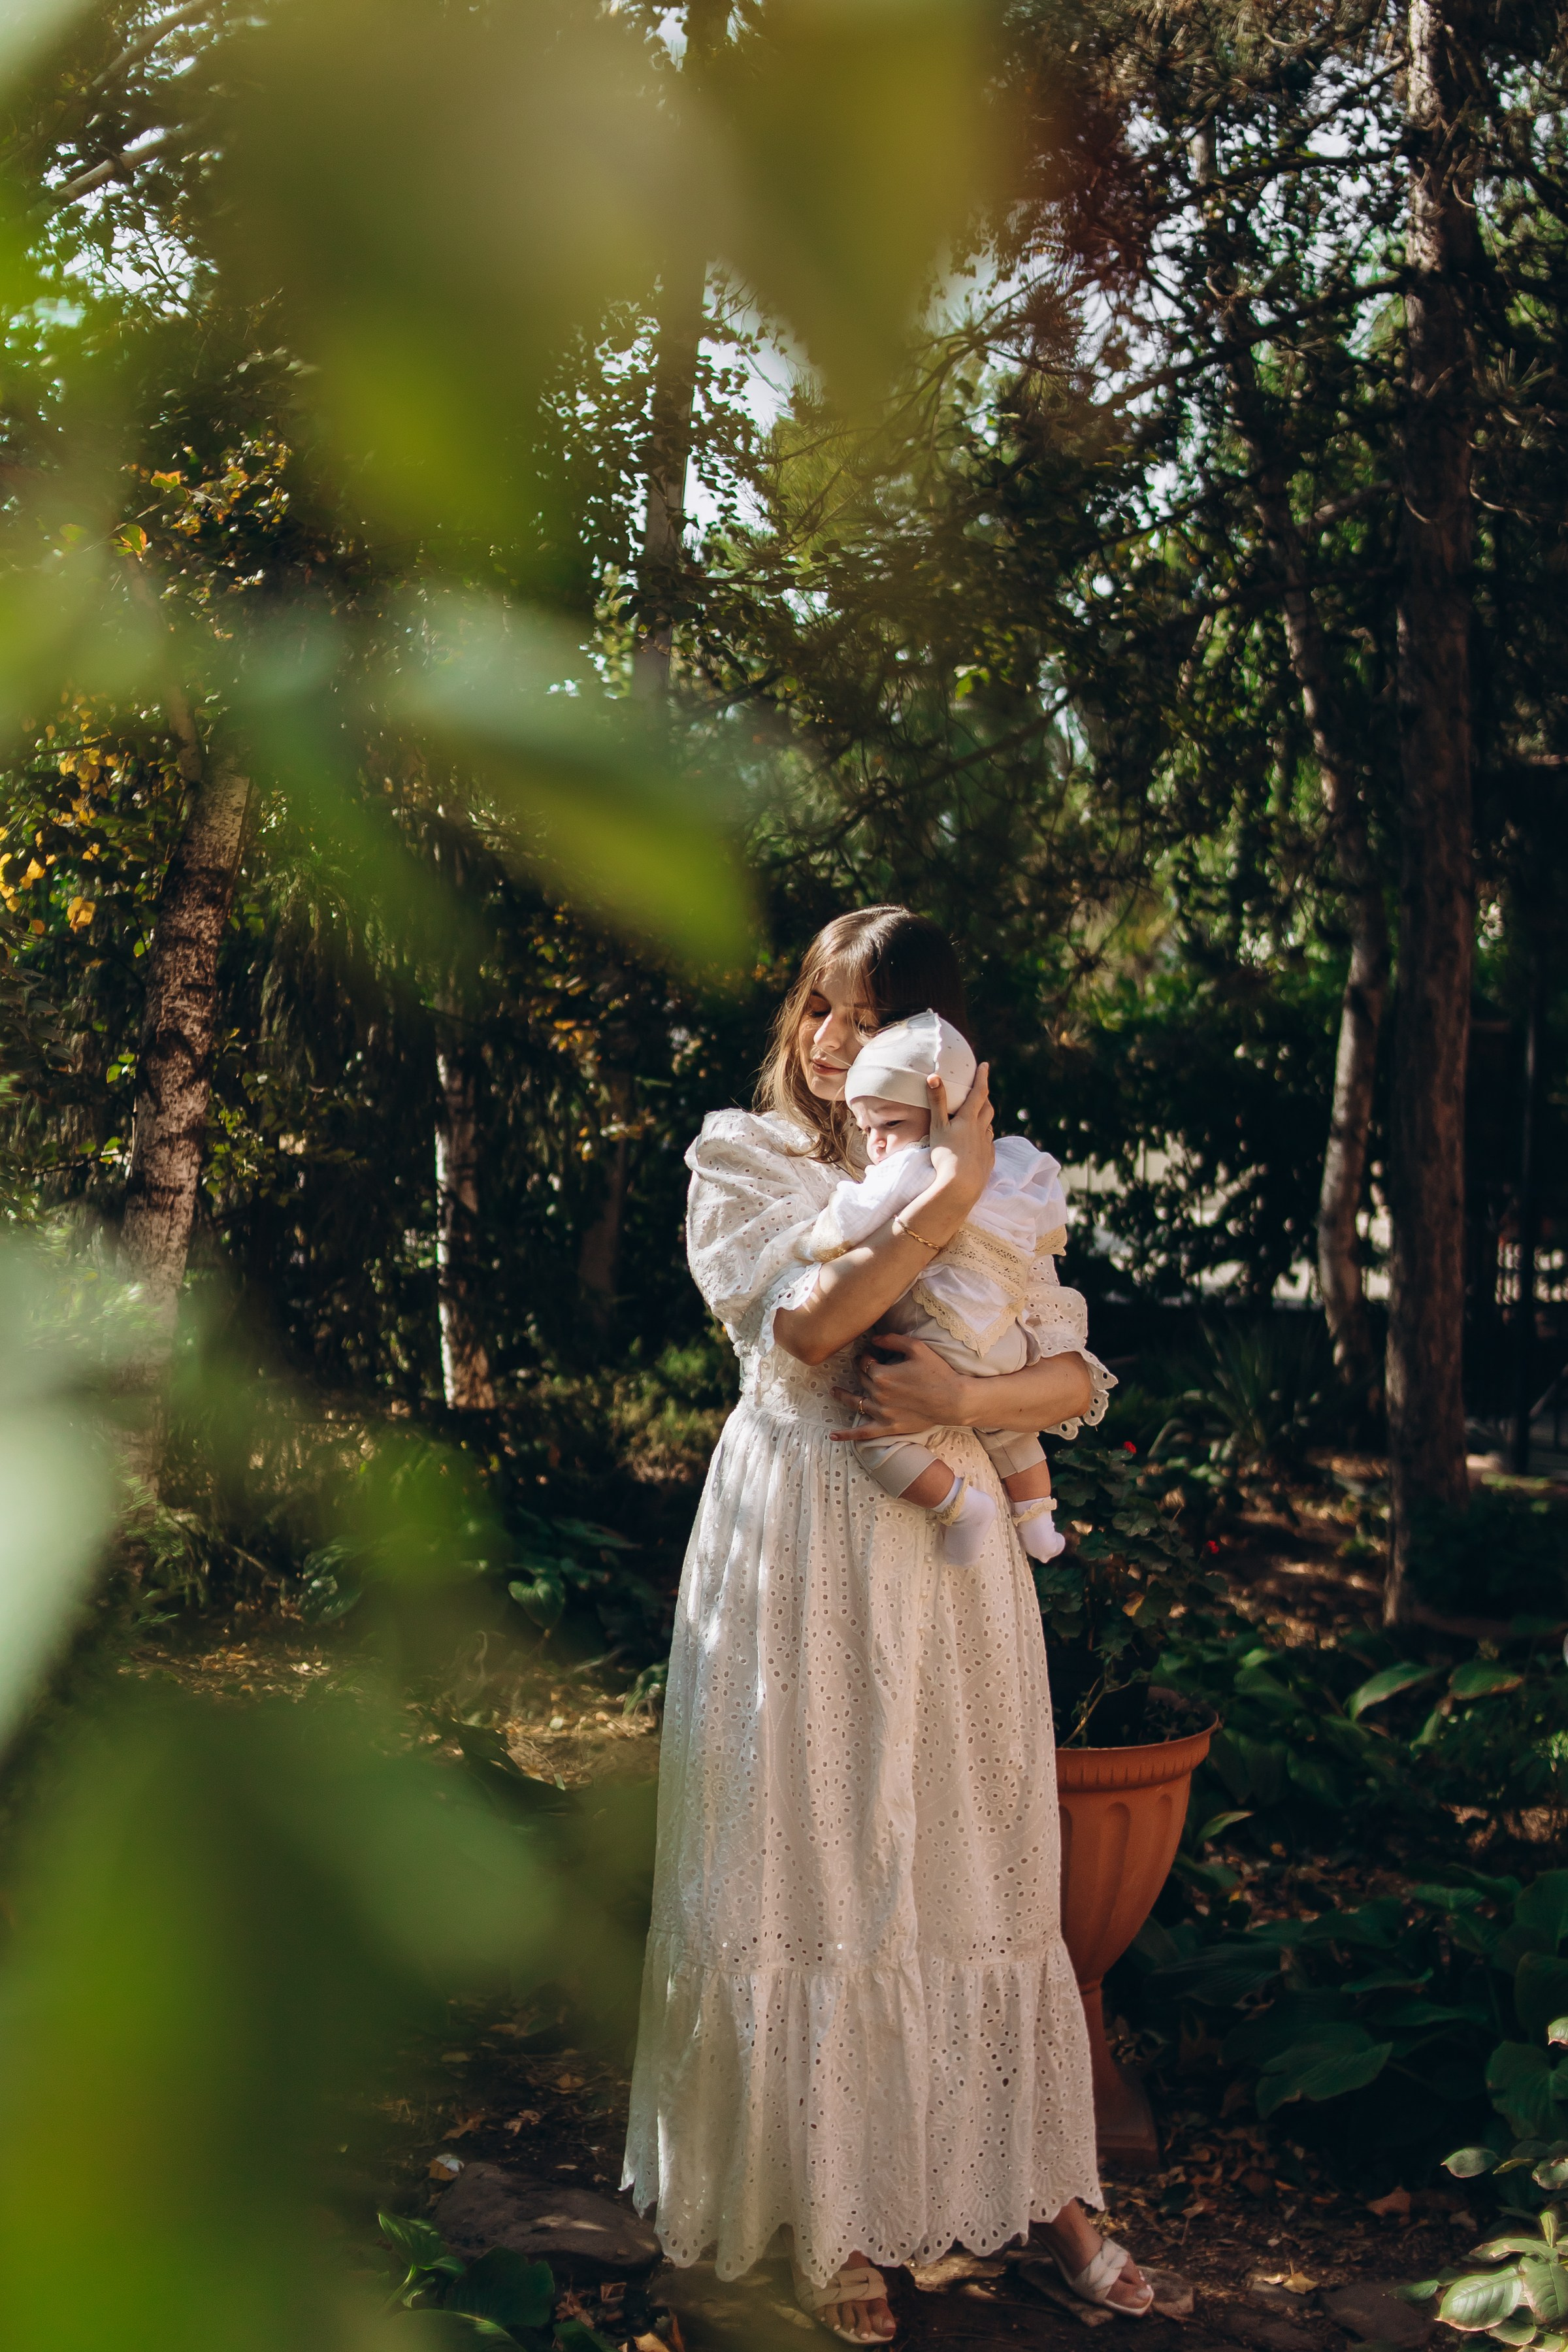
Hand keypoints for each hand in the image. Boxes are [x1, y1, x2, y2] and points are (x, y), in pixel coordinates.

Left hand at [830, 1332, 970, 1439]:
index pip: (865, 1362)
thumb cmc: (937, 1372)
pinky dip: (846, 1435)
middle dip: (861, 1370)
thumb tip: (872, 1339)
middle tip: (865, 1365)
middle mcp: (878, 1395)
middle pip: (861, 1380)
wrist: (954, 1400)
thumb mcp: (916, 1348)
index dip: (867, 1356)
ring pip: (856, 1403)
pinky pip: (863, 1433)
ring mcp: (882, 1413)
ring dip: (843, 1396)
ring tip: (833, 1391)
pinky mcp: (888, 1427)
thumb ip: (891, 1340)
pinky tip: (832, 1435)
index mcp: (882, 1375)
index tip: (872, 1353)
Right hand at [926, 1062, 993, 1210]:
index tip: (985, 1065)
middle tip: (981, 1091)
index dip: (982, 1077)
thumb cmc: (946, 1155)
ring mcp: (986, 1146)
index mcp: (969, 1119)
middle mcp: (981, 1130)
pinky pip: (988, 1144)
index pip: (979, 1093)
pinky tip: (979, 1143)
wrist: (961, 1186)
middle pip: (987, 1108)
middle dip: (985, 1097)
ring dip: (986, 1118)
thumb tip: (934, 1076)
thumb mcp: (938, 1127)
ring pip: (989, 1126)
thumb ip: (937, 1102)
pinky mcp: (988, 1160)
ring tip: (980, 1116)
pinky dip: (985, 1138)